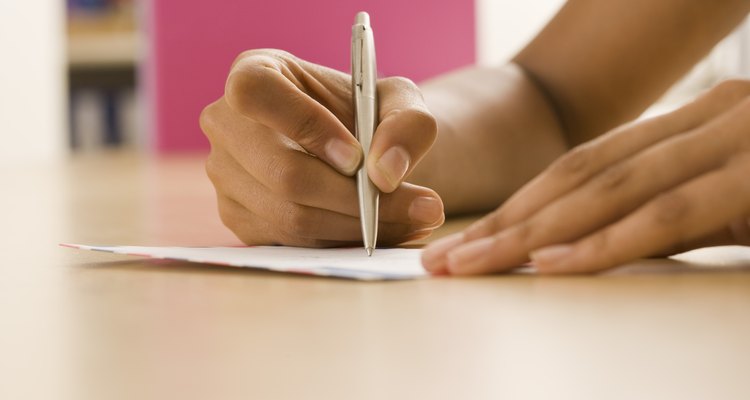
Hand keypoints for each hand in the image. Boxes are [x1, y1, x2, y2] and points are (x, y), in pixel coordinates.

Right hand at [200, 49, 443, 246]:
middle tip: (420, 205)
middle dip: (356, 198)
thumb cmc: (368, 113)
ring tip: (415, 219)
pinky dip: (345, 241)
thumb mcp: (400, 101)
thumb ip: (406, 123)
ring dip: (361, 226)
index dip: (306, 125)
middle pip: (282, 173)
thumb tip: (386, 173)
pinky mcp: (240, 219)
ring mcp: (226, 177)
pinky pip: (293, 241)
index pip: (256, 92)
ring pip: (291, 216)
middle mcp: (226, 125)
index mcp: (254, 72)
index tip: (358, 157)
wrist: (357, 149)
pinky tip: (386, 230)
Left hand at [422, 79, 749, 273]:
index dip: (522, 203)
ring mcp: (736, 138)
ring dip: (535, 234)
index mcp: (693, 123)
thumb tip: (595, 244)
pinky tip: (553, 264)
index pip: (585, 164)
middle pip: (581, 176)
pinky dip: (608, 241)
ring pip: (611, 189)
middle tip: (447, 262)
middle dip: (508, 223)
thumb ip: (672, 212)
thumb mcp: (736, 198)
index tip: (471, 240)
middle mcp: (707, 119)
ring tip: (477, 267)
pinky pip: (671, 211)